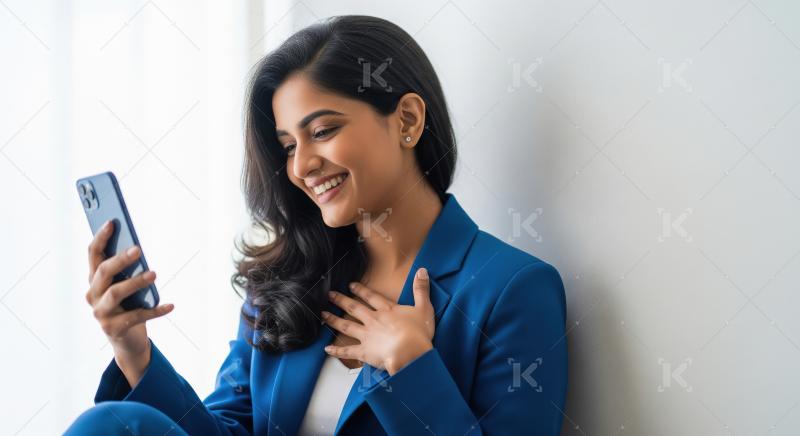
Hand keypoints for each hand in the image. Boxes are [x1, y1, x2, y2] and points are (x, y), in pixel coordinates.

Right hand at [85, 220, 173, 384]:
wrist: (127, 342)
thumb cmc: (128, 306)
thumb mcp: (125, 286)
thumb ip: (128, 270)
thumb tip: (138, 249)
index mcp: (94, 280)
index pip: (93, 255)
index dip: (101, 238)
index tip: (111, 222)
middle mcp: (93, 295)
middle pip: (103, 272)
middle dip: (120, 259)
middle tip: (138, 249)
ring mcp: (101, 313)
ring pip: (116, 293)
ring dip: (136, 282)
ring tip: (154, 274)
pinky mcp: (114, 328)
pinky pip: (137, 316)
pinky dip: (155, 310)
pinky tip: (170, 305)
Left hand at [322, 267, 433, 375]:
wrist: (410, 352)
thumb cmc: (418, 333)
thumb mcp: (424, 308)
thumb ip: (421, 289)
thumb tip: (422, 271)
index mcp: (387, 310)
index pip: (371, 297)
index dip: (360, 290)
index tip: (351, 285)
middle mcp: (373, 320)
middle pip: (354, 308)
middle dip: (341, 301)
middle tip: (330, 295)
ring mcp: (367, 336)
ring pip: (346, 326)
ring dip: (334, 320)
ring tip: (323, 315)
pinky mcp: (364, 352)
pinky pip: (347, 351)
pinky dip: (336, 350)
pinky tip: (327, 349)